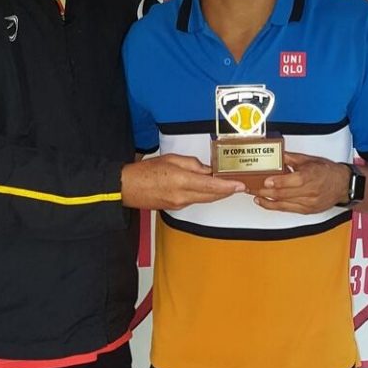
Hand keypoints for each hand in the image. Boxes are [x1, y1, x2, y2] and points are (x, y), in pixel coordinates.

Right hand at [121, 154, 244, 209]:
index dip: (228, 186)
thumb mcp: (170, 159)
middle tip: (238, 185)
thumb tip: (206, 169)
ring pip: (204, 199)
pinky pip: (194, 201)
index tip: (239, 185)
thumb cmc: (144, 171)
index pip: (211, 186)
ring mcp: (179, 204)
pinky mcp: (176, 208)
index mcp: (181, 180)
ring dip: (216, 193)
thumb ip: (191, 164)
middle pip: (211, 196)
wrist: (128, 188)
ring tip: (226, 185)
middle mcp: (182, 196)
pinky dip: (203, 195)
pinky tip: (206, 188)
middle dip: (226, 191)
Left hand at [251, 152, 347, 213]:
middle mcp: (310, 192)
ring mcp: (308, 203)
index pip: (292, 181)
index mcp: (310, 176)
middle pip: (284, 194)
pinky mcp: (307, 210)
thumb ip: (291, 158)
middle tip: (252, 188)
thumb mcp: (310, 160)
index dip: (277, 182)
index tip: (265, 181)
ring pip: (284, 204)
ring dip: (267, 201)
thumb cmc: (328, 172)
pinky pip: (288, 209)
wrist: (343, 185)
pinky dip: (275, 206)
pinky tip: (266, 202)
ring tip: (255, 196)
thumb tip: (277, 155)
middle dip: (266, 192)